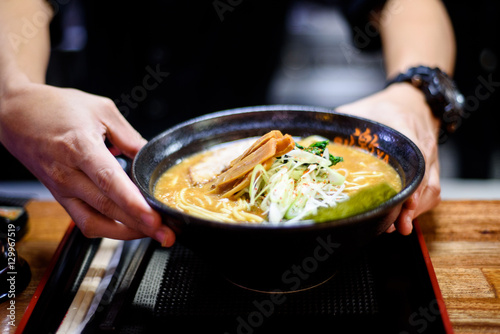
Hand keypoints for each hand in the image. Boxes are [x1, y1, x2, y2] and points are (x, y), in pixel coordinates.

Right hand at [0, 79, 174, 245]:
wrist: (16, 115)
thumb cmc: (55, 108)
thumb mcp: (101, 110)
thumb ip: (130, 136)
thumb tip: (151, 155)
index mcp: (80, 147)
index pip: (109, 181)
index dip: (133, 203)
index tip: (155, 218)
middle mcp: (68, 173)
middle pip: (107, 208)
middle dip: (141, 226)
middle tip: (168, 234)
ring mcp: (62, 190)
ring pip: (95, 222)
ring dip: (127, 233)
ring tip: (153, 234)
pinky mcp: (60, 198)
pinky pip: (85, 222)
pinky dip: (109, 230)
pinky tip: (130, 228)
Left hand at [336, 83, 440, 234]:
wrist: (415, 101)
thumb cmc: (385, 107)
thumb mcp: (362, 110)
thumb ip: (342, 124)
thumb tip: (315, 141)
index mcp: (405, 128)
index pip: (413, 157)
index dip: (410, 182)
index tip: (402, 201)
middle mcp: (422, 146)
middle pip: (425, 182)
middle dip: (410, 206)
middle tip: (391, 224)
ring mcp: (430, 159)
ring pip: (430, 190)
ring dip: (415, 211)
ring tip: (397, 226)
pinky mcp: (431, 169)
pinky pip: (431, 191)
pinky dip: (419, 207)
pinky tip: (403, 217)